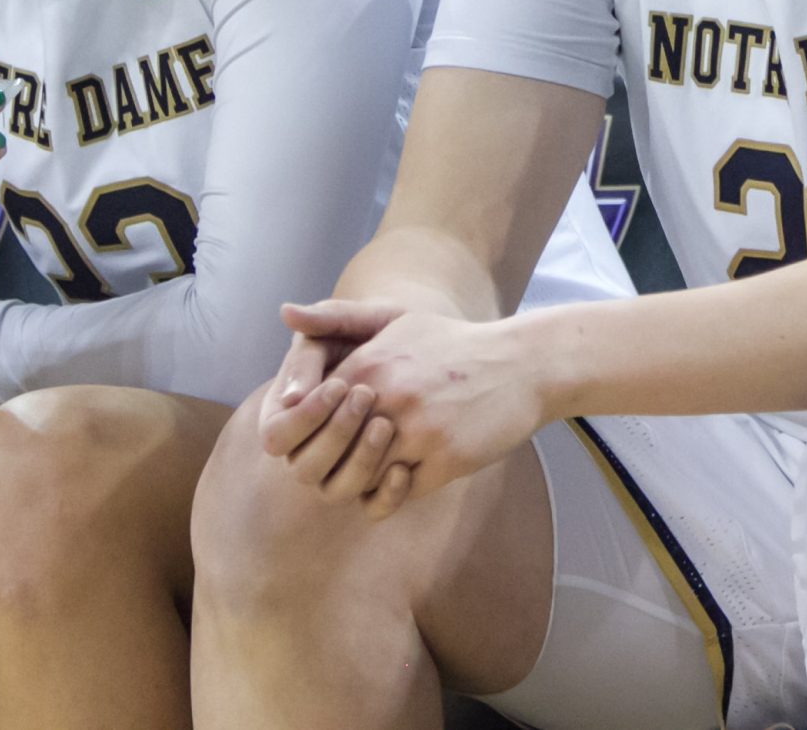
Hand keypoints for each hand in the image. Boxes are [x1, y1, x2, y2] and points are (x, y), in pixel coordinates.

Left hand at [265, 303, 546, 519]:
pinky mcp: (444, 460)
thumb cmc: (453, 346)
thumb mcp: (397, 321)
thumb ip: (337, 319)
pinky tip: (405, 476)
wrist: (522, 365)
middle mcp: (386, 399)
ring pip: (360, 480)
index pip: (304, 419)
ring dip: (363, 479)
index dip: (306, 435)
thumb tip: (284, 312)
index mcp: (367, 366)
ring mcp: (416, 432)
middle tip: (344, 460)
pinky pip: (397, 494)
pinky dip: (392, 493)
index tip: (322, 435)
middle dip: (329, 464)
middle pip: (326, 456)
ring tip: (375, 467)